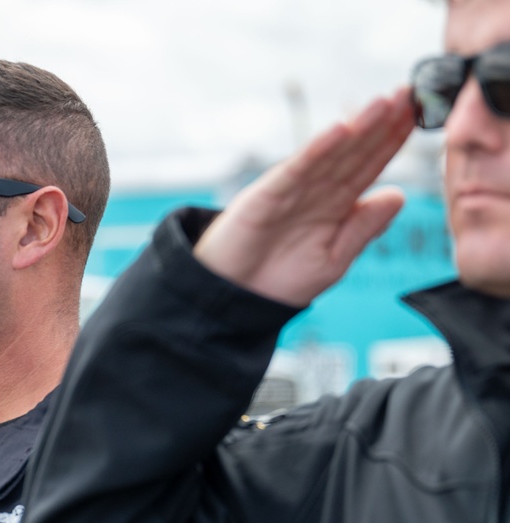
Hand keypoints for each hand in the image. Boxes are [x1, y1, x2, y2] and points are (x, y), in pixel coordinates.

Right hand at [194, 87, 414, 306]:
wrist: (235, 298)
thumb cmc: (278, 281)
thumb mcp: (334, 260)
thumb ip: (363, 228)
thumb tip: (399, 195)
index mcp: (335, 205)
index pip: (370, 165)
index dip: (393, 140)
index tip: (420, 114)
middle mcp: (316, 190)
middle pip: (355, 151)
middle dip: (382, 123)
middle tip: (411, 92)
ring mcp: (292, 190)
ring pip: (330, 154)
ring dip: (357, 127)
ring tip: (384, 102)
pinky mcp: (267, 195)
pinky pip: (297, 169)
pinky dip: (316, 150)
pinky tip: (339, 130)